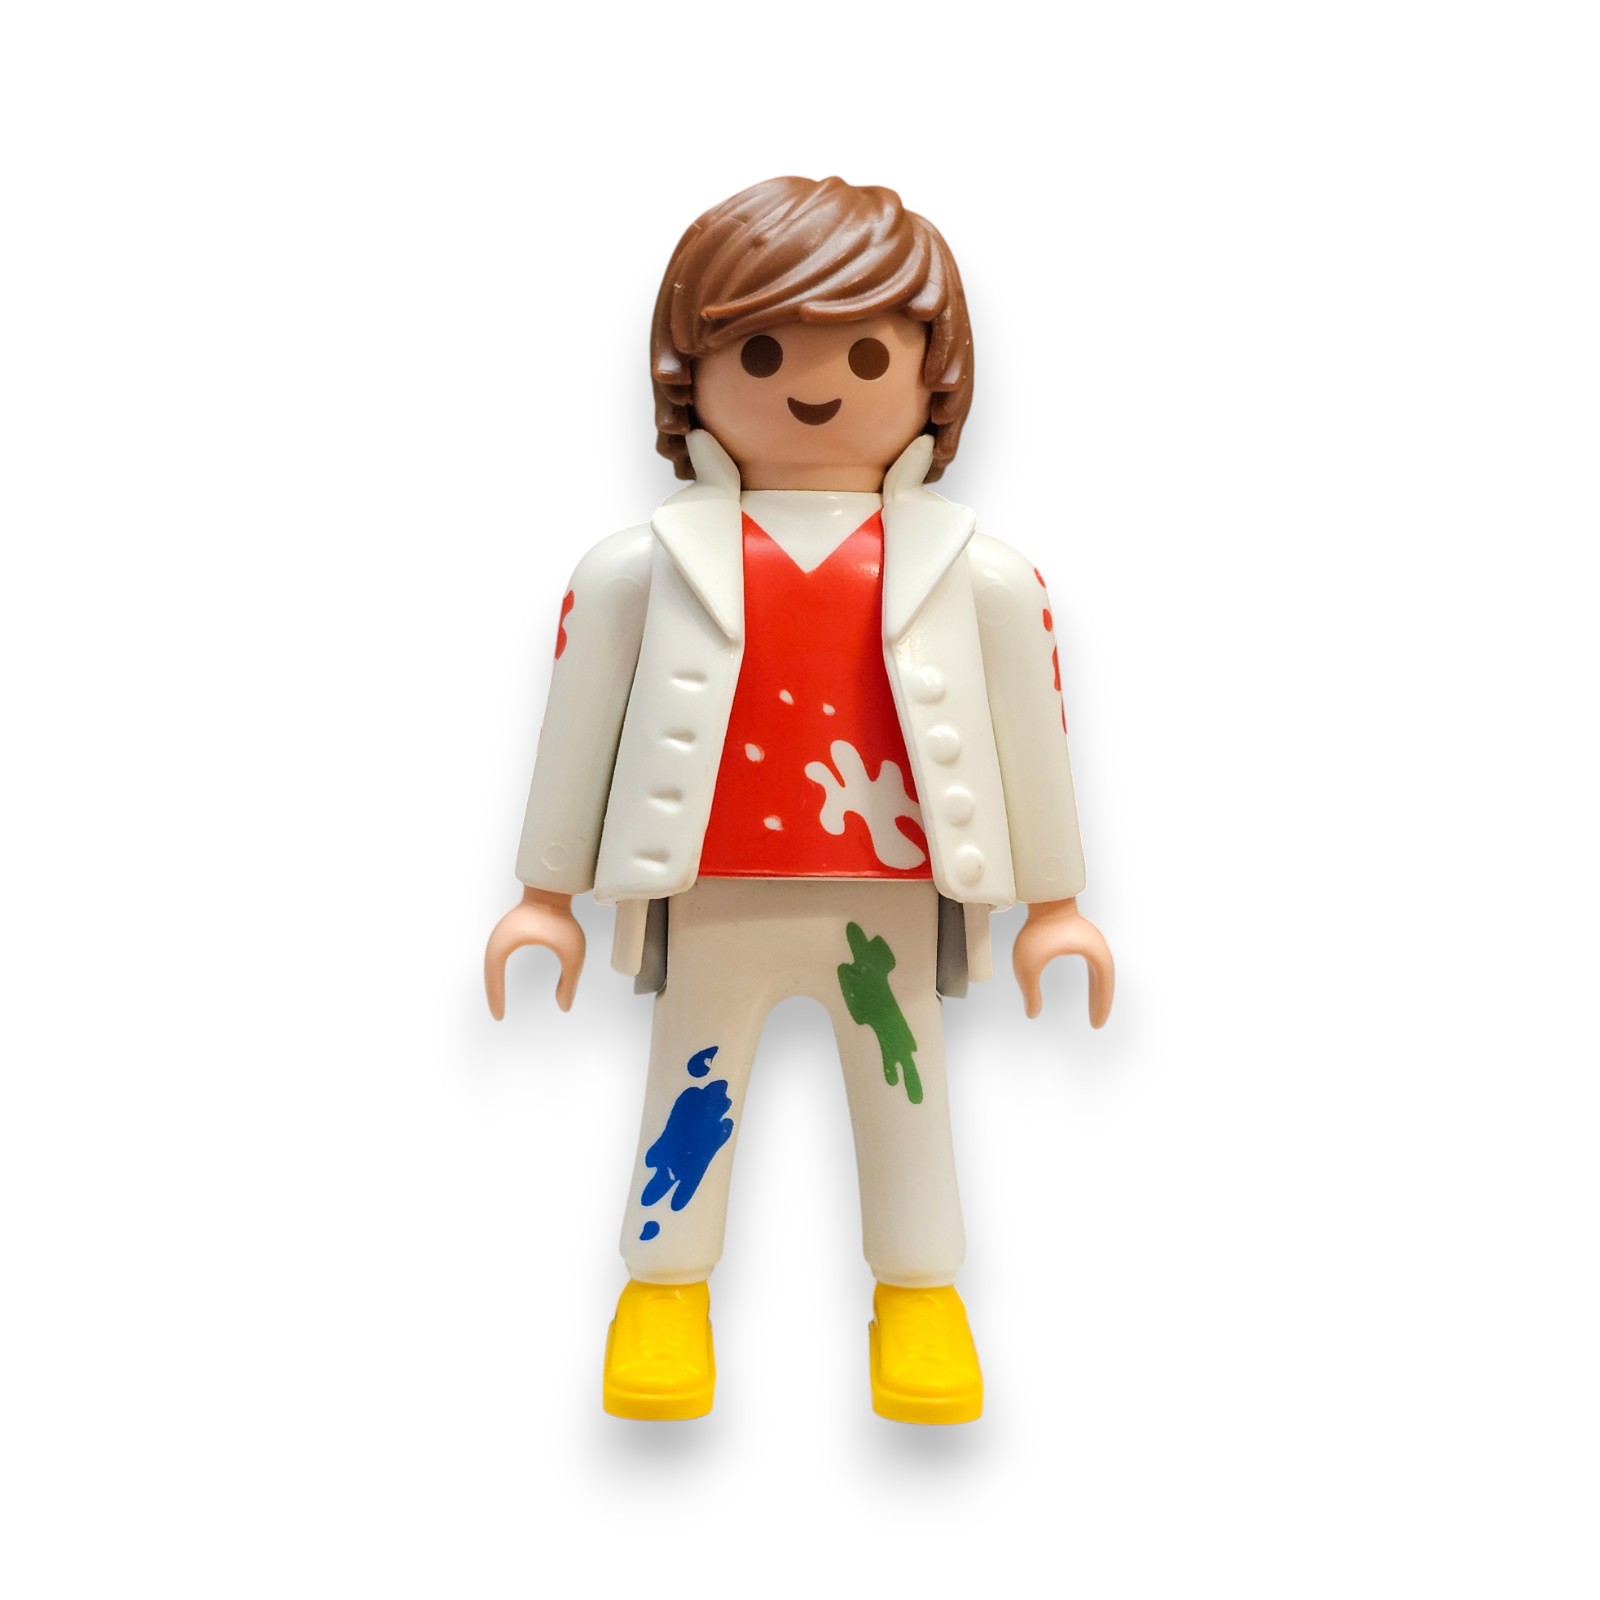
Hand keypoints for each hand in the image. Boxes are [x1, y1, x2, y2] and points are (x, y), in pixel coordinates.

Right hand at [484, 887, 584, 1017]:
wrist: (553, 887)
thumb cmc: (563, 918)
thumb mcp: (573, 952)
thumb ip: (570, 981)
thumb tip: (564, 1007)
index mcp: (505, 944)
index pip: (493, 977)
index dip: (495, 998)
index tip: (500, 1017)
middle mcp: (497, 939)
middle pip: (489, 972)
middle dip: (493, 994)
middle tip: (498, 1016)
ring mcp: (501, 933)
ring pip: (492, 964)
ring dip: (494, 983)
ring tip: (499, 1004)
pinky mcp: (508, 931)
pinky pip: (498, 956)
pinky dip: (498, 971)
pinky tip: (504, 981)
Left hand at [1012, 897, 1113, 1027]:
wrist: (1042, 896)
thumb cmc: (1036, 928)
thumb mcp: (1027, 964)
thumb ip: (1030, 991)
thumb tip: (1032, 1015)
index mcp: (1094, 954)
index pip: (1103, 985)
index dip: (1100, 1006)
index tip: (1095, 1025)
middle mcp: (1098, 947)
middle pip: (1105, 981)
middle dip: (1101, 1002)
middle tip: (1096, 1024)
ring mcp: (1092, 941)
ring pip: (1102, 973)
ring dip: (1099, 991)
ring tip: (1095, 1010)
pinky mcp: (1084, 937)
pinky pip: (1095, 964)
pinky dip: (1095, 980)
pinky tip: (1091, 988)